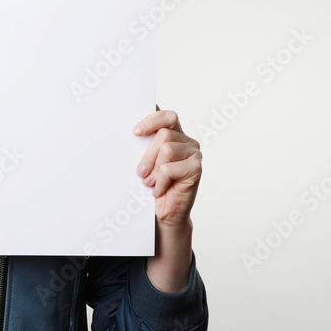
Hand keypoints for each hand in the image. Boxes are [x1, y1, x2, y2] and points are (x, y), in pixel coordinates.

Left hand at [133, 105, 201, 229]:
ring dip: (153, 169)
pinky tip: (160, 190)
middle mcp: (187, 141)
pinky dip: (160, 182)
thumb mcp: (146, 162)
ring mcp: (194, 154)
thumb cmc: (154, 185)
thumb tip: (134, 132)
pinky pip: (169, 168)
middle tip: (140, 172)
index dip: (152, 120)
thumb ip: (145, 145)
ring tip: (149, 182)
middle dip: (147, 154)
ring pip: (167, 149)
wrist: (166, 213)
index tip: (135, 132)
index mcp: (175, 134)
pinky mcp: (196, 168)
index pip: (167, 116)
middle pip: (164, 134)